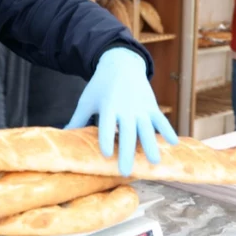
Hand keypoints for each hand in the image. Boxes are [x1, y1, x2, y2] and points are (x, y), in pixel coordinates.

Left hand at [65, 48, 178, 174]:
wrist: (121, 63)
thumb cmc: (100, 85)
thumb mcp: (87, 100)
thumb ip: (78, 119)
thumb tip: (62, 135)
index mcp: (108, 106)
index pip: (106, 125)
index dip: (105, 139)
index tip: (106, 155)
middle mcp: (126, 108)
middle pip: (127, 132)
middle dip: (127, 152)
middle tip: (125, 172)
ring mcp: (141, 107)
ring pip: (147, 129)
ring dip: (151, 145)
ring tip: (154, 162)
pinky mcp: (152, 105)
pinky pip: (161, 120)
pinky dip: (168, 130)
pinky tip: (173, 144)